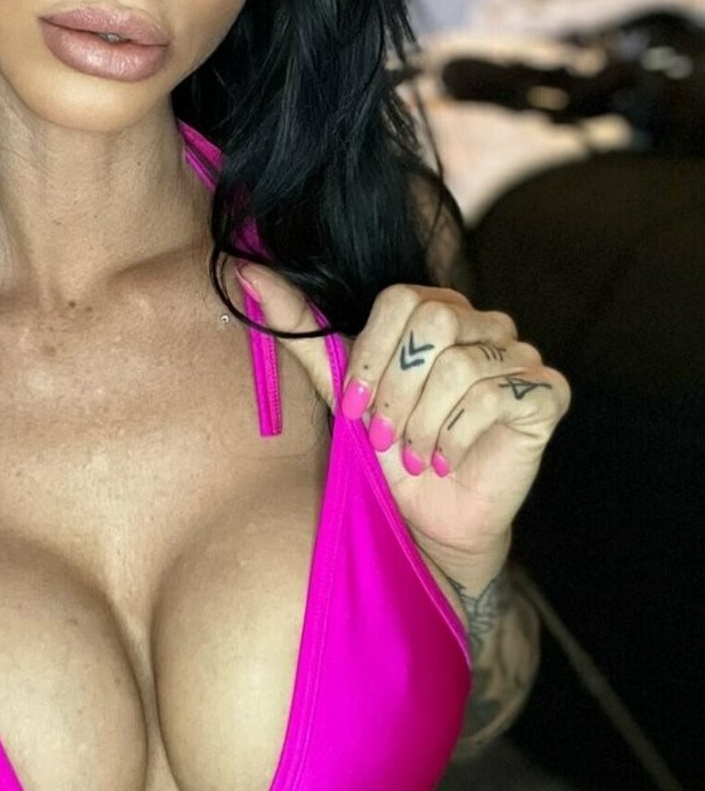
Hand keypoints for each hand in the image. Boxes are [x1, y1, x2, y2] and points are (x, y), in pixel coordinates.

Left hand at [234, 268, 570, 566]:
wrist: (429, 520)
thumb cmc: (387, 453)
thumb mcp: (340, 389)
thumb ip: (300, 331)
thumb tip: (243, 270)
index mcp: (436, 310)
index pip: (401, 299)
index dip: (371, 358)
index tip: (355, 409)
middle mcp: (483, 323)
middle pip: (434, 323)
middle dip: (396, 392)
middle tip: (385, 437)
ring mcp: (520, 355)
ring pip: (462, 366)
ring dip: (423, 424)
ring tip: (414, 455)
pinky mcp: (548, 393)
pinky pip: (498, 395)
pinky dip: (457, 437)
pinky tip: (447, 460)